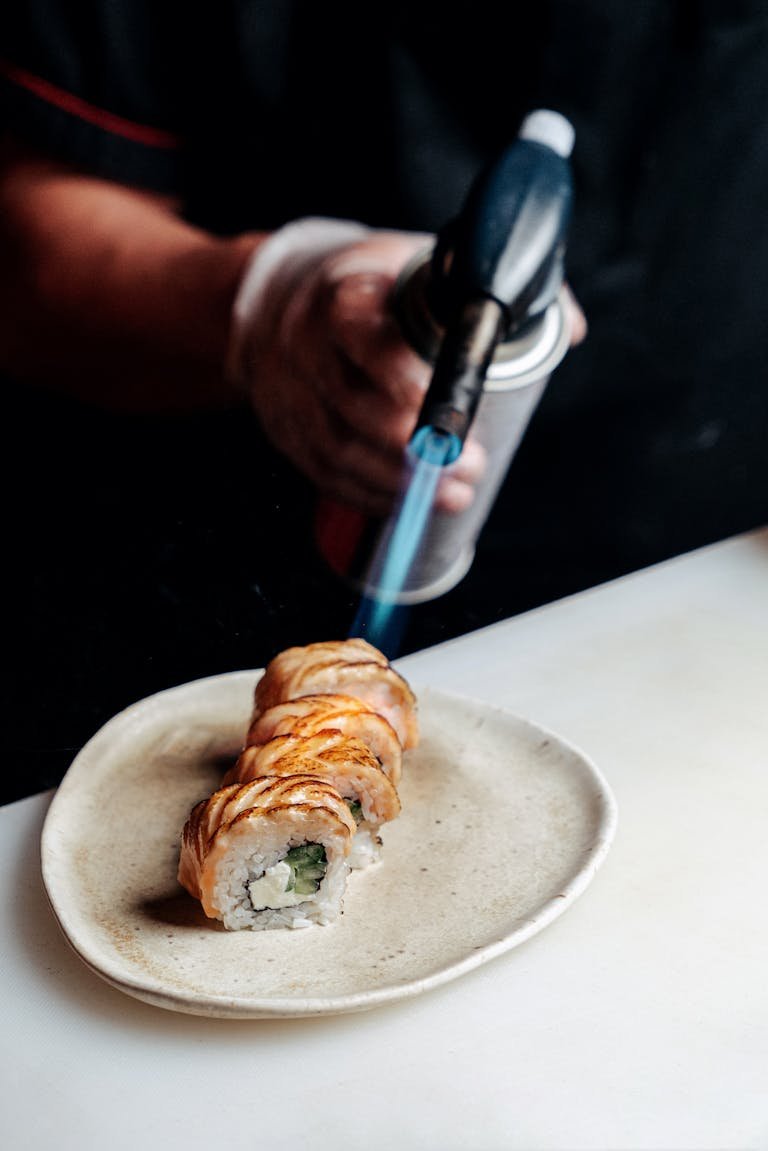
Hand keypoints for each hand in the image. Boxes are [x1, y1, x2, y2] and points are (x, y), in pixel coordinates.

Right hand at [227, 219, 485, 516]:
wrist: (278, 301)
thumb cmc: (368, 287)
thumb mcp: (420, 262)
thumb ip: (497, 292)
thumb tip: (569, 328)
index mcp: (344, 298)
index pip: (363, 339)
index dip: (404, 380)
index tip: (454, 408)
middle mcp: (308, 348)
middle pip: (354, 409)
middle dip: (418, 448)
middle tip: (473, 465)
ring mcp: (295, 395)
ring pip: (341, 451)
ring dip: (401, 483)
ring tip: (455, 494)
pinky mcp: (292, 433)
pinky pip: (328, 475)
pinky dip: (371, 496)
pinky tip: (410, 505)